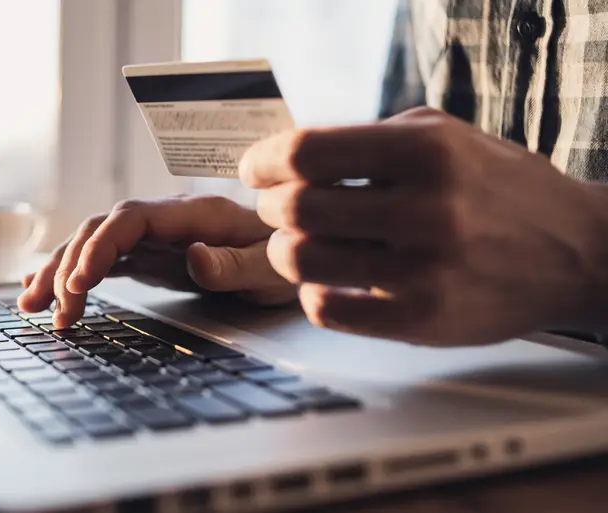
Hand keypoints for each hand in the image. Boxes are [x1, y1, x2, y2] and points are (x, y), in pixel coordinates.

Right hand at [17, 195, 297, 326]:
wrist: (291, 249)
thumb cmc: (283, 256)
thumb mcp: (270, 267)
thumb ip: (232, 264)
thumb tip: (192, 258)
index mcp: (192, 214)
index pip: (129, 219)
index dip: (99, 247)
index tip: (78, 284)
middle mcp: (165, 219)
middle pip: (100, 229)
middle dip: (69, 266)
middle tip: (54, 312)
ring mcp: (153, 236)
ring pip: (93, 243)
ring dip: (59, 271)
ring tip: (30, 304)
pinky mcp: (148, 255)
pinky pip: (102, 259)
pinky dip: (72, 273)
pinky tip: (43, 287)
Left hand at [239, 107, 607, 345]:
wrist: (576, 250)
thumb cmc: (496, 187)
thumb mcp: (442, 135)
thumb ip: (367, 141)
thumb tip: (286, 158)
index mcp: (426, 152)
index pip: (307, 151)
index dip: (265, 160)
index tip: (255, 169)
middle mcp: (426, 209)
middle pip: (296, 209)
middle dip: (271, 206)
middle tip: (277, 207)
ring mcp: (425, 270)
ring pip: (302, 261)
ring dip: (283, 250)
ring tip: (296, 243)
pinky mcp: (422, 320)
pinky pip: (326, 310)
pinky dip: (311, 293)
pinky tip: (326, 282)